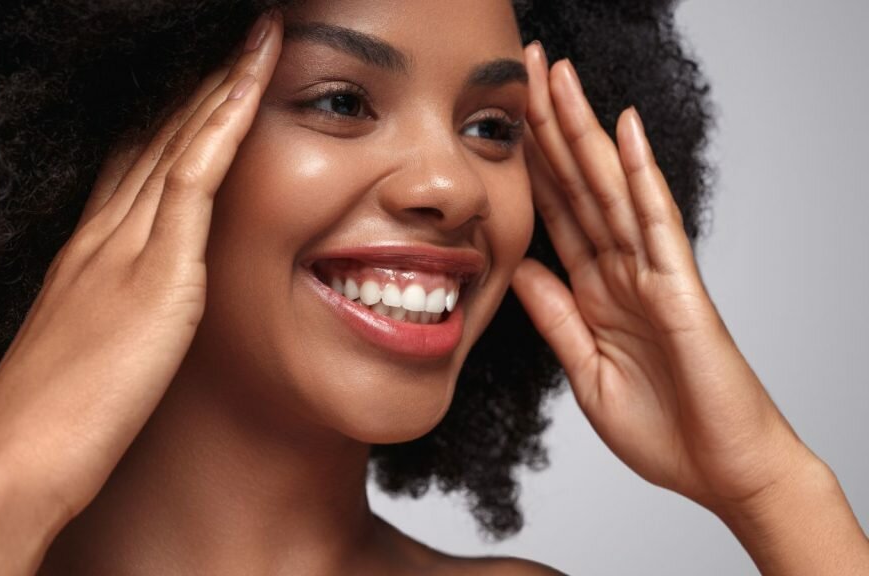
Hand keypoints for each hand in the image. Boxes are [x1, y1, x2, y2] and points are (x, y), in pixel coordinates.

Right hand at [0, 13, 282, 520]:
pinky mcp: (156, 273)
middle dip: (196, 83)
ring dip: (220, 82)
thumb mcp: (88, 349)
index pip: (133, 161)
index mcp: (89, 252)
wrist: (15, 459)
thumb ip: (116, 315)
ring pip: (179, 140)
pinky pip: (196, 177)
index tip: (196, 82)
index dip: (168, 115)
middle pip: (156, 136)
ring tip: (254, 36)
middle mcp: (106, 234)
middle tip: (231, 38)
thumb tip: (144, 308)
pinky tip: (251, 81)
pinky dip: (225, 123)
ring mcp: (128, 246)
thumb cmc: (54, 420)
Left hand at [511, 41, 816, 512]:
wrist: (721, 472)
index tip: (503, 120)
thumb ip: (554, 316)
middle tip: (527, 70)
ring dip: (585, 132)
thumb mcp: (585, 370)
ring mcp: (653, 273)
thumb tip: (517, 266)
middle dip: (551, 127)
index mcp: (597, 292)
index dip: (530, 165)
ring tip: (561, 78)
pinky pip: (656, 222)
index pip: (556, 213)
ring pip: (612, 188)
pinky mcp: (681, 288)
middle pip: (579, 185)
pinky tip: (624, 130)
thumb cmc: (663, 429)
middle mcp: (623, 270)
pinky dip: (640, 175)